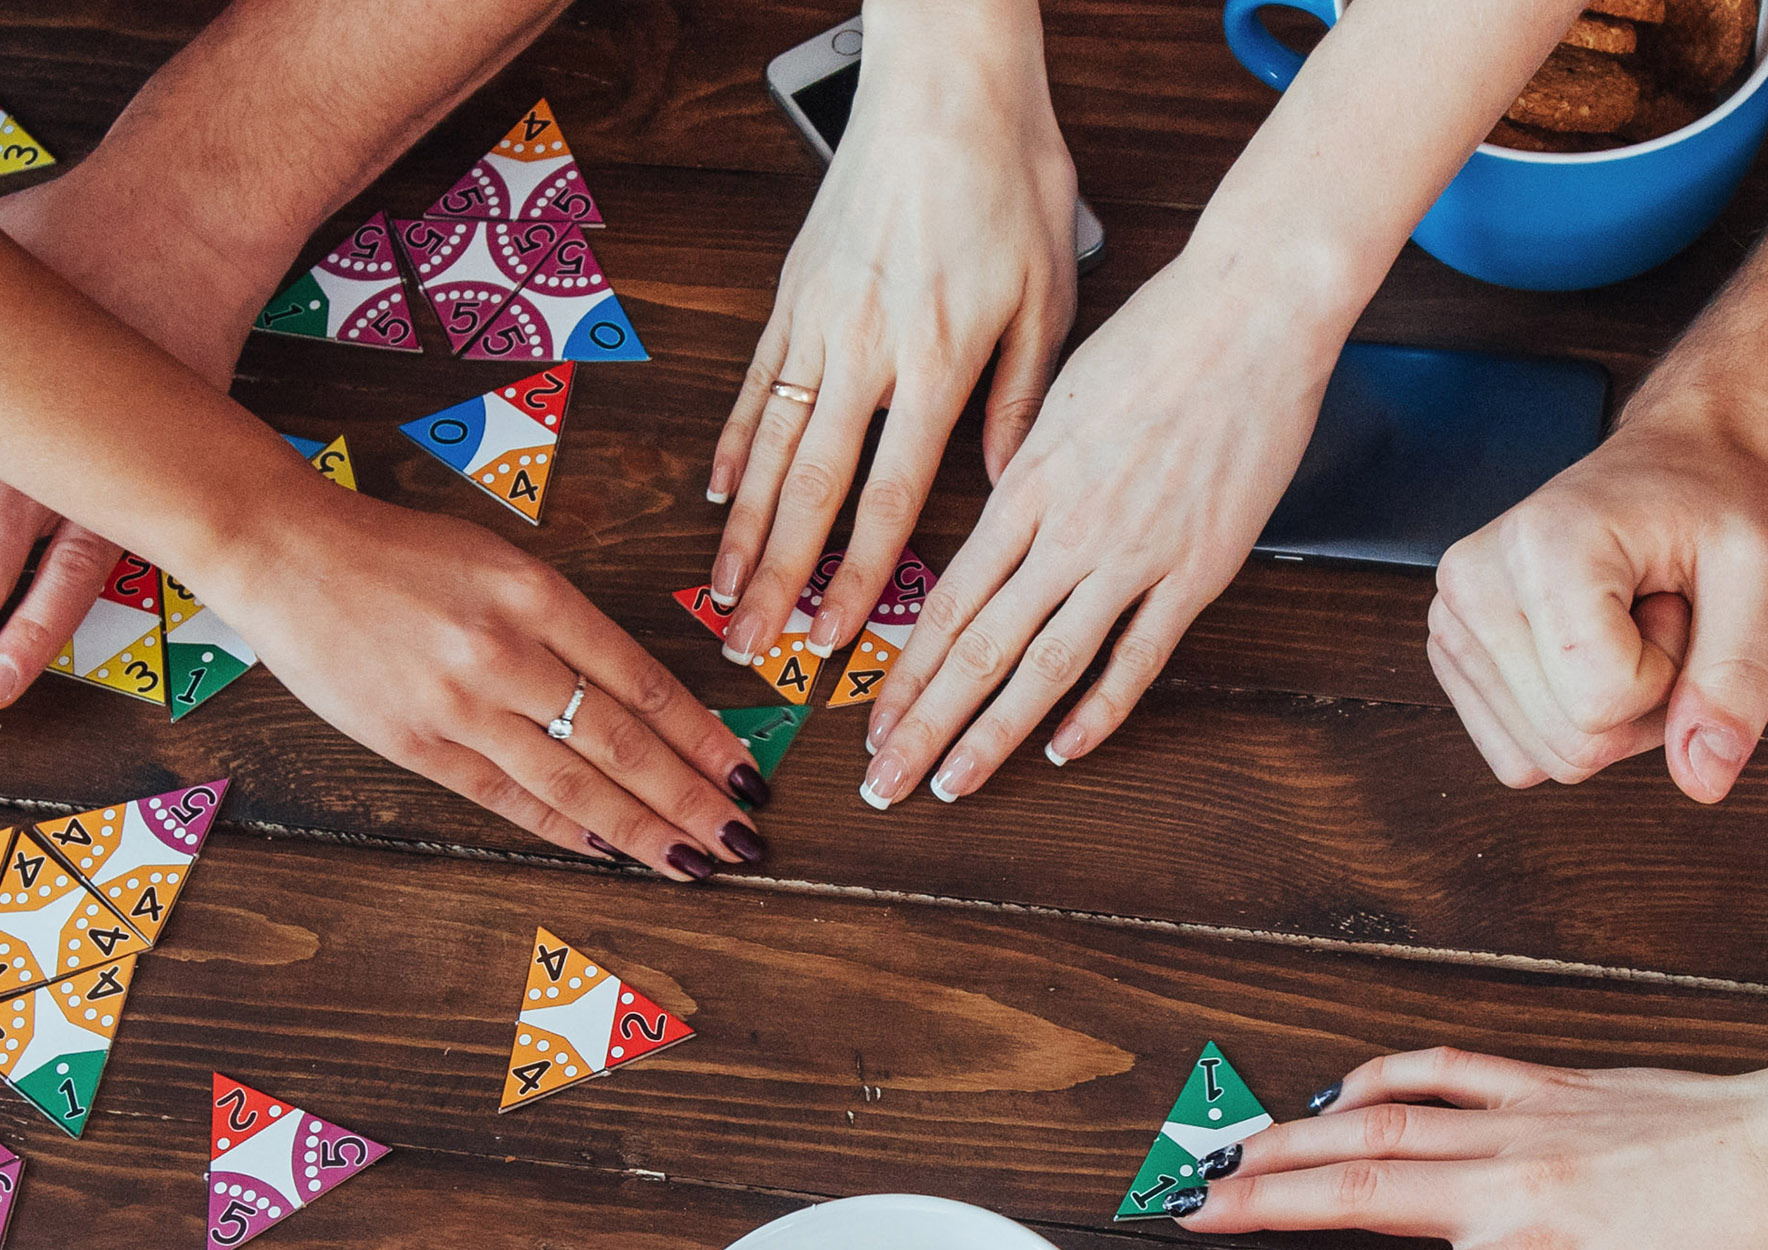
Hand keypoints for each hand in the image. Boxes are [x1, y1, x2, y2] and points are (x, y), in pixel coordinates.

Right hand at [215, 491, 770, 879]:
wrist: (285, 552)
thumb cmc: (397, 553)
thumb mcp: (497, 563)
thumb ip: (563, 626)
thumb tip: (637, 703)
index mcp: (535, 593)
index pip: (642, 680)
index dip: (703, 736)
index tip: (748, 773)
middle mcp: (504, 651)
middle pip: (621, 740)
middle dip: (692, 797)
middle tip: (746, 839)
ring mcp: (458, 703)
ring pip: (572, 780)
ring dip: (641, 827)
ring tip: (694, 861)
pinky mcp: (414, 742)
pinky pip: (505, 797)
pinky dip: (562, 826)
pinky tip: (608, 848)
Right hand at [707, 2, 1076, 666]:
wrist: (948, 83)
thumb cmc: (1010, 177)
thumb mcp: (1050, 292)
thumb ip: (1022, 398)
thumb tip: (1006, 485)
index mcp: (940, 361)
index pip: (890, 499)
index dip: (857, 580)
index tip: (835, 642)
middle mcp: (868, 350)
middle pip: (812, 492)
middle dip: (780, 582)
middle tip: (753, 647)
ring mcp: (820, 321)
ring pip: (772, 448)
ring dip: (743, 533)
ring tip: (723, 597)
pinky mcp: (794, 291)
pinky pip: (757, 383)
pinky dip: (735, 445)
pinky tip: (717, 497)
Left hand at [856, 249, 1332, 807]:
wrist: (1253, 309)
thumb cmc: (1162, 333)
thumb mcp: (1062, 391)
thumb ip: (1026, 465)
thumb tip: (997, 514)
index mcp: (1026, 484)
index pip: (947, 601)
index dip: (906, 672)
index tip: (873, 721)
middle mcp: (1067, 529)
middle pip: (979, 648)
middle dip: (924, 724)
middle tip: (885, 781)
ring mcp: (1133, 554)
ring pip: (1045, 664)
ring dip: (992, 734)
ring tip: (952, 785)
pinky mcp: (1199, 568)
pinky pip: (1138, 655)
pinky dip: (1099, 708)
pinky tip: (1063, 747)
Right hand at [1169, 1041, 1767, 1249]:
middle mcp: (1508, 1184)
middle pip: (1354, 1189)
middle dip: (1259, 1202)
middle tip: (1183, 1210)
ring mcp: (1526, 1124)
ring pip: (1381, 1121)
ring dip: (1295, 1136)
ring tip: (1227, 1155)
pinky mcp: (1553, 1086)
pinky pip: (1448, 1069)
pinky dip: (1384, 1075)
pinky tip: (1340, 1092)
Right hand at [1425, 410, 1767, 803]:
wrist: (1676, 462)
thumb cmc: (1718, 505)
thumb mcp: (1765, 577)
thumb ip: (1738, 680)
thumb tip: (1704, 781)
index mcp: (1542, 544)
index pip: (1605, 703)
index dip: (1671, 674)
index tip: (1677, 599)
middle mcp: (1473, 582)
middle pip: (1573, 745)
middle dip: (1642, 702)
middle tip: (1655, 614)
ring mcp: (1449, 622)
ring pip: (1546, 758)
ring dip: (1611, 713)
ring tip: (1626, 625)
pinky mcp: (1450, 654)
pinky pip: (1518, 756)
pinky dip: (1570, 722)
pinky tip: (1589, 651)